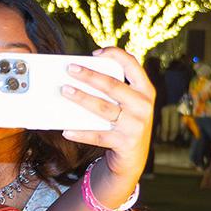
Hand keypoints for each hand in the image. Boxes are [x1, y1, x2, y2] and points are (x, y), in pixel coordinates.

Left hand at [60, 48, 156, 182]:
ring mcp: (135, 125)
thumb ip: (116, 89)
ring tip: (65, 91)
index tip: (94, 53)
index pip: (132, 65)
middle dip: (89, 75)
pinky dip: (81, 133)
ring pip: (103, 108)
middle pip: (112, 86)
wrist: (135, 157)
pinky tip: (67, 130)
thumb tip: (82, 76)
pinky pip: (98, 136)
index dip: (114, 55)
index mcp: (145, 90)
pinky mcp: (124, 142)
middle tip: (70, 69)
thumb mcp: (130, 103)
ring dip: (82, 98)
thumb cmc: (126, 122)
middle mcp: (143, 106)